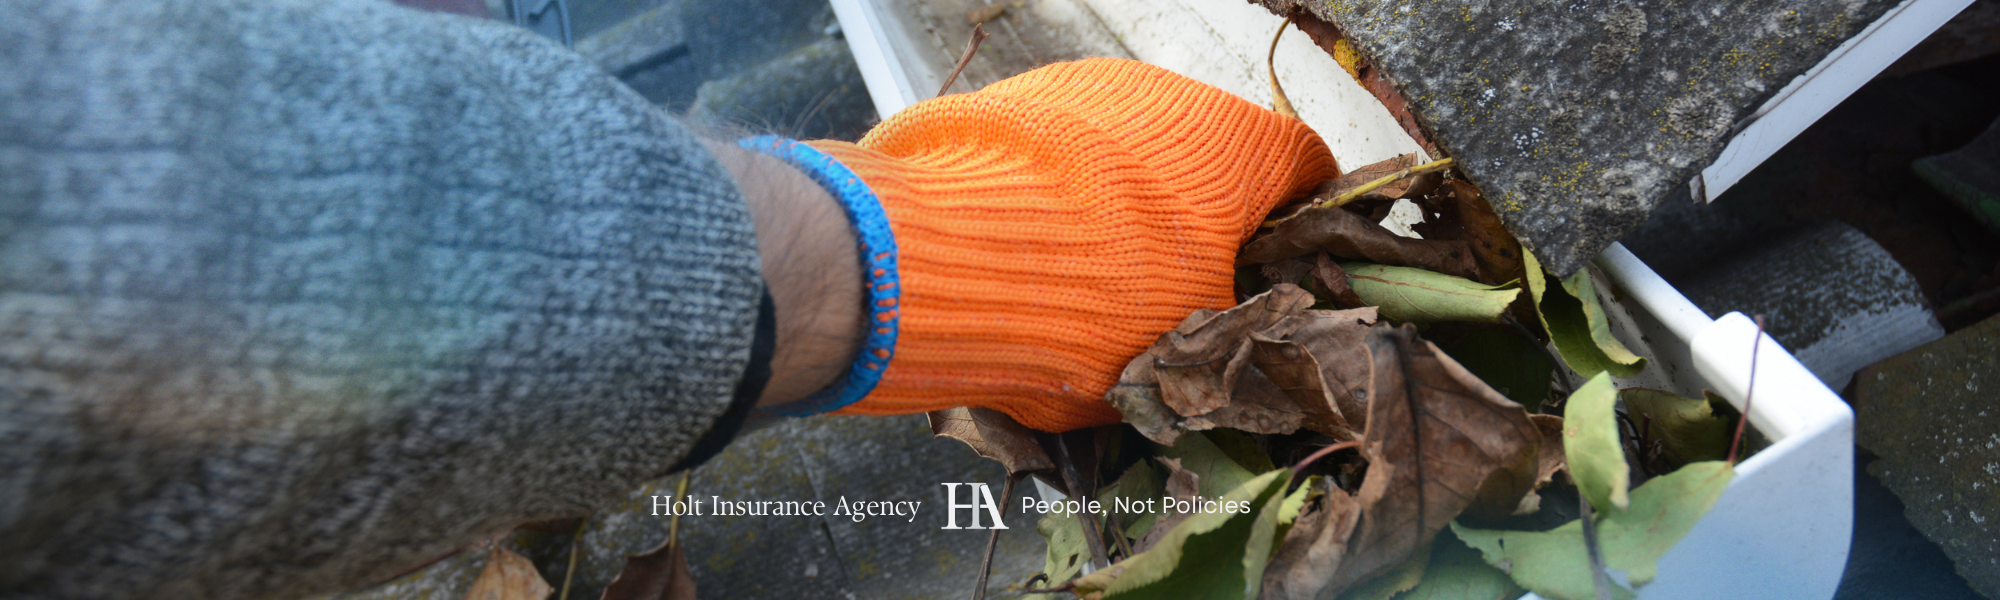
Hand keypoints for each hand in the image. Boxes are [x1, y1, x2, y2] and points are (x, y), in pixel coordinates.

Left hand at [747, 58, 1336, 430]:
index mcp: (1238, 146)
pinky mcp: (1007, 101)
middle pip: (1212, 159)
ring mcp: (1082, 88)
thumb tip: (1236, 336)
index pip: (1307, 168)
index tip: (1284, 272)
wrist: (933, 263)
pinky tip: (1028, 253)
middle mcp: (1168, 94)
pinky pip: (1056, 153)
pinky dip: (1057, 196)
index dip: (1303, 226)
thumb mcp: (1186, 348)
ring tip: (1089, 284)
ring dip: (1126, 209)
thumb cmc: (1091, 309)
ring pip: (1129, 153)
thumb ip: (1229, 328)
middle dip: (1204, 223)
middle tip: (1180, 296)